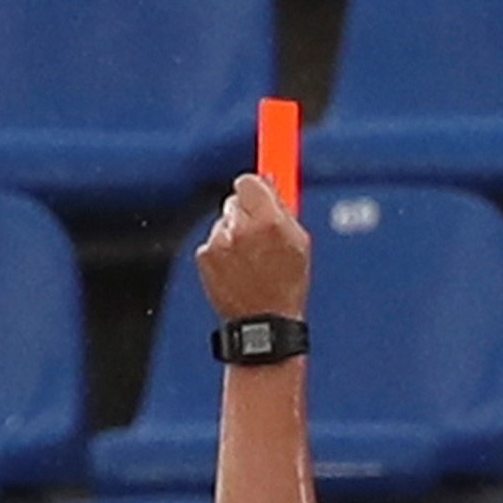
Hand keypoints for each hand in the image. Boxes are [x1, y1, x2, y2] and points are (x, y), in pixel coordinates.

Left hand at [197, 172, 310, 323]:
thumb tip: (269, 181)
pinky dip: (220, 250)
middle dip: (244, 210)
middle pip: (233, 200)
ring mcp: (218, 243)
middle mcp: (239, 228)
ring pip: (222, 222)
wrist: (263, 321)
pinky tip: (235, 268)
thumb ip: (282, 208)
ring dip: (233, 232)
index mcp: (267, 220)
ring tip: (249, 258)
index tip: (258, 193)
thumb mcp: (298, 241)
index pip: (248, 181)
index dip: (254, 188)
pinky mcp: (204, 257)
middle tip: (257, 230)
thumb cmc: (286, 283)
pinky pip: (212, 242)